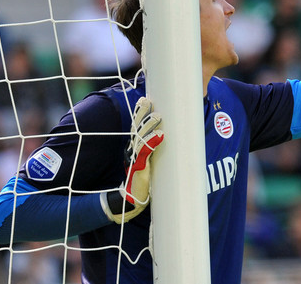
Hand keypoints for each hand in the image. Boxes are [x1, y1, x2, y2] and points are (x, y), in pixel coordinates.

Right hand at [100, 97, 163, 223]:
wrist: (132, 201)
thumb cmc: (142, 182)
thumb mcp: (148, 162)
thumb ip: (153, 150)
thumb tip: (167, 136)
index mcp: (134, 148)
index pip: (136, 127)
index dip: (140, 113)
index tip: (145, 99)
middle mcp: (133, 151)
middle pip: (136, 128)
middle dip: (142, 114)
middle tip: (148, 100)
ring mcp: (135, 159)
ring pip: (141, 138)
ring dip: (148, 126)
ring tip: (158, 116)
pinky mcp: (140, 168)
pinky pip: (145, 153)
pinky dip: (152, 143)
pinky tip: (160, 135)